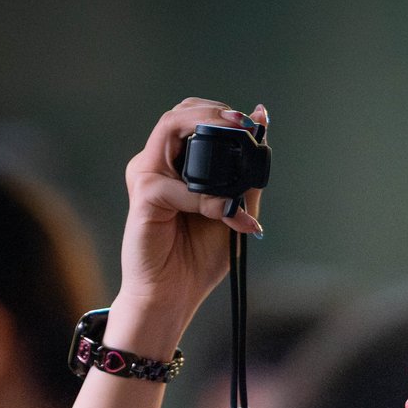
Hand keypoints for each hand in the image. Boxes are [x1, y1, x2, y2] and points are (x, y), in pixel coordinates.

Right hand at [110, 100, 268, 354]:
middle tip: (244, 122)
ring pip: (170, 129)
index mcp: (175, 165)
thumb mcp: (234, 211)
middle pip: (178, 114)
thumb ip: (245, 177)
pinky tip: (226, 214)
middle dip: (213, 111)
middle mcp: (157, 165)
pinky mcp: (143, 198)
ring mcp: (146, 177)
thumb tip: (263, 130)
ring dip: (206, 128)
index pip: (192, 118)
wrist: (173, 295)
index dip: (221, 112)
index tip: (254, 120)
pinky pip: (176, 186)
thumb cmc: (198, 257)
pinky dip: (206, 198)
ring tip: (237, 138)